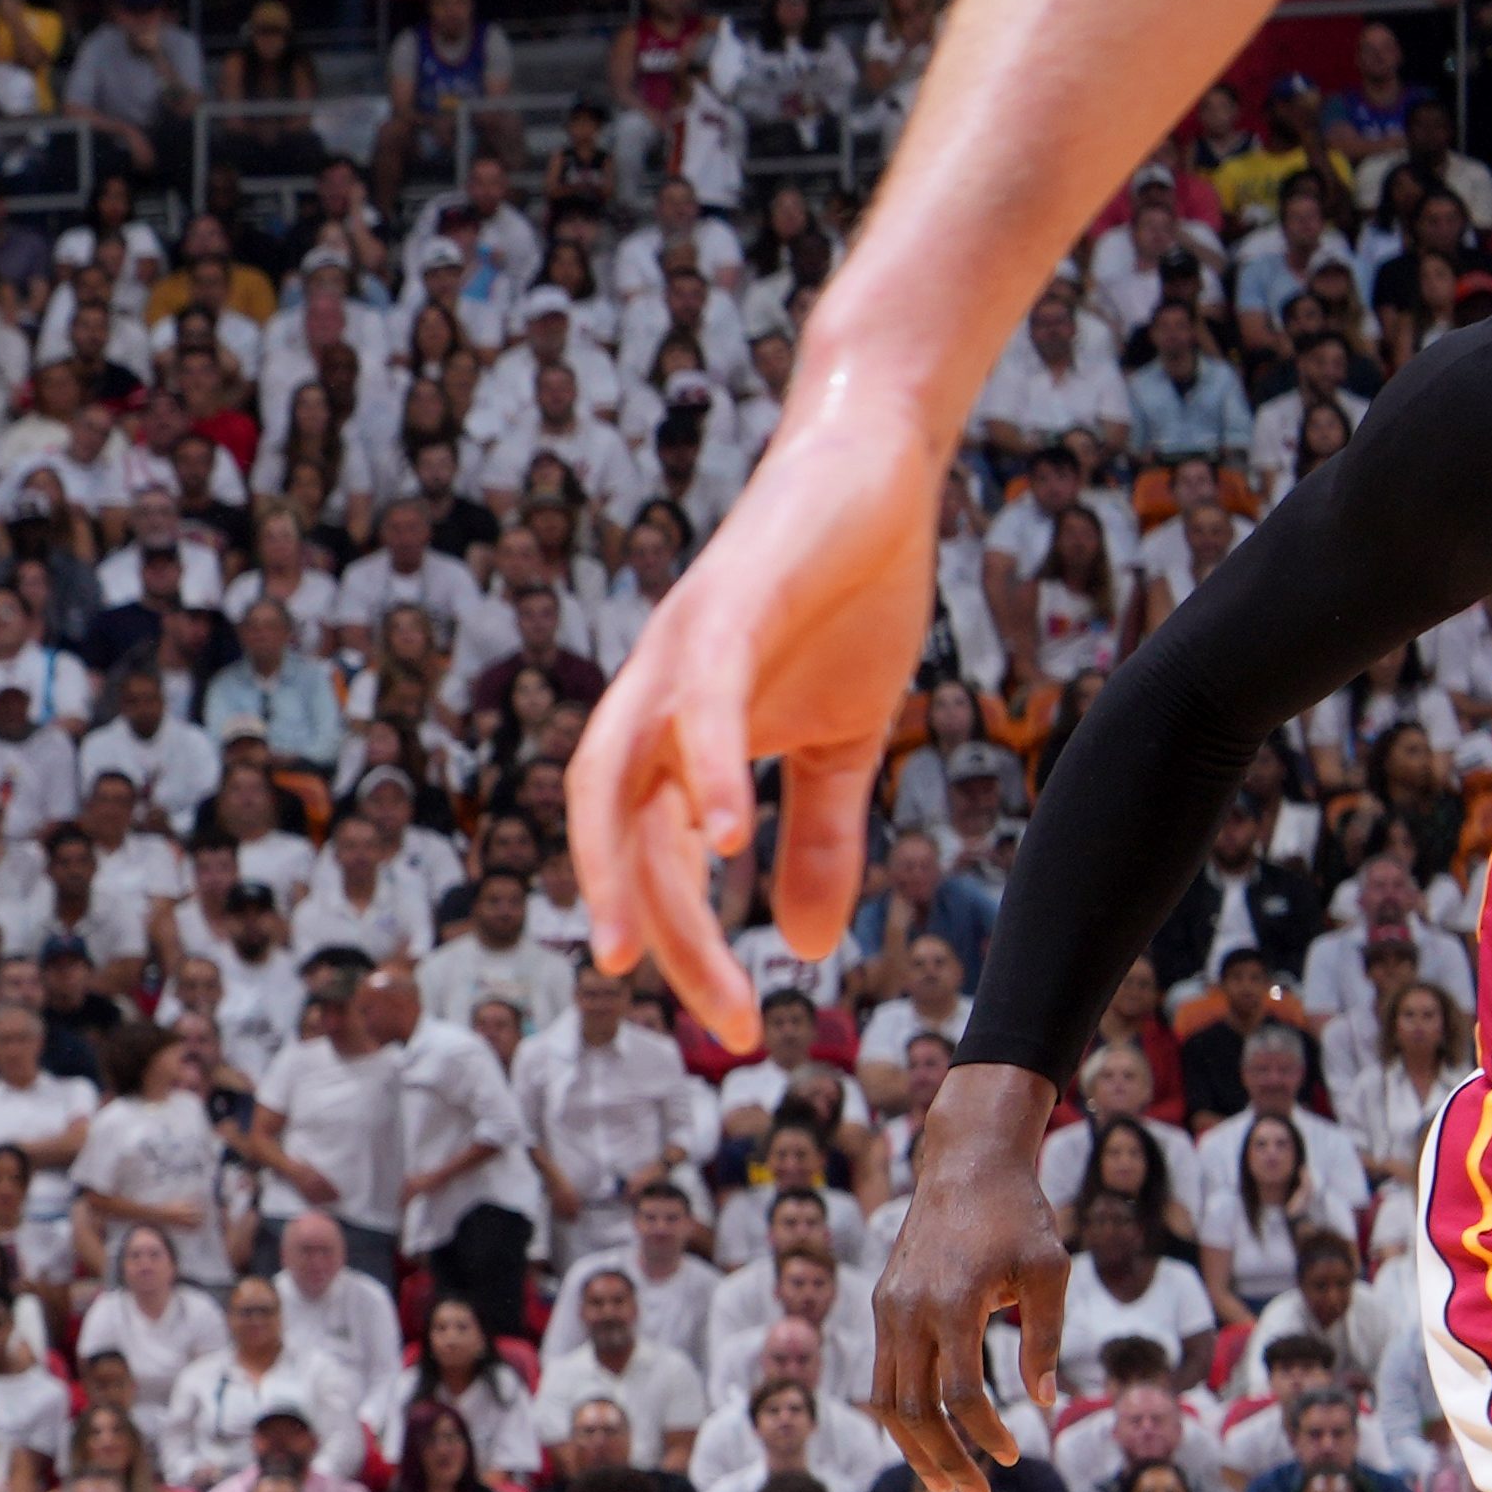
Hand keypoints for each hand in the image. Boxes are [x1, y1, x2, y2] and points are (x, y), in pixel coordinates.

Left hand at [572, 390, 936, 1044]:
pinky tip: (722, 834)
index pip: (654, 858)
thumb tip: (814, 947)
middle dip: (652, 927)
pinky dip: (698, 767)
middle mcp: (651, 700)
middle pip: (620, 832)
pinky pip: (694, 698)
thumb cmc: (846, 599)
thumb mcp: (842, 740)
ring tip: (655, 951)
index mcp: (673, 736)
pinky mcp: (721, 603)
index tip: (734, 1020)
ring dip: (636, 867)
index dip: (683, 941)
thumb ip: (820, 838)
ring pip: (622, 773)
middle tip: (710, 1014)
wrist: (871, 470)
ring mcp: (676, 649)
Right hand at [871, 1061, 1074, 1491]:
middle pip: (911, 1408)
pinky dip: (901, 1415)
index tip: (1017, 1455)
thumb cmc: (1019, 1217)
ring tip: (944, 1482)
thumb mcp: (1051, 1272)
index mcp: (950, 1303)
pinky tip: (928, 1437)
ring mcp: (887, 1310)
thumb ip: (1047, 1340)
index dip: (987, 1432)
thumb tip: (1045, 1404)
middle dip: (943, 1458)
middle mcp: (906, 1311)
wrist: (965, 1165)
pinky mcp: (884, 1307)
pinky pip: (883, 1375)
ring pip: (885, 1398)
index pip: (960, 1392)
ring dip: (913, 1447)